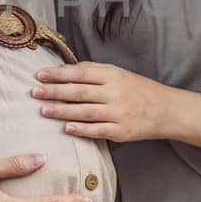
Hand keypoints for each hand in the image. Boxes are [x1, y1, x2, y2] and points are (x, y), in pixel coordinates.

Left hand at [31, 61, 172, 142]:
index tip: (40, 74)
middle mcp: (116, 92)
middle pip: (79, 91)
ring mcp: (119, 113)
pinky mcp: (122, 131)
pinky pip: (98, 130)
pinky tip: (66, 128)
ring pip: (85, 111)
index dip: (59, 74)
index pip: (81, 73)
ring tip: (43, 110)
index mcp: (113, 75)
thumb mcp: (119, 74)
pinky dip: (82, 129)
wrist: (166, 110)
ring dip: (62, 111)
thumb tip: (63, 69)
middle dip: (54, 91)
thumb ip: (93, 71)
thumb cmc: (138, 90)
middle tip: (34, 92)